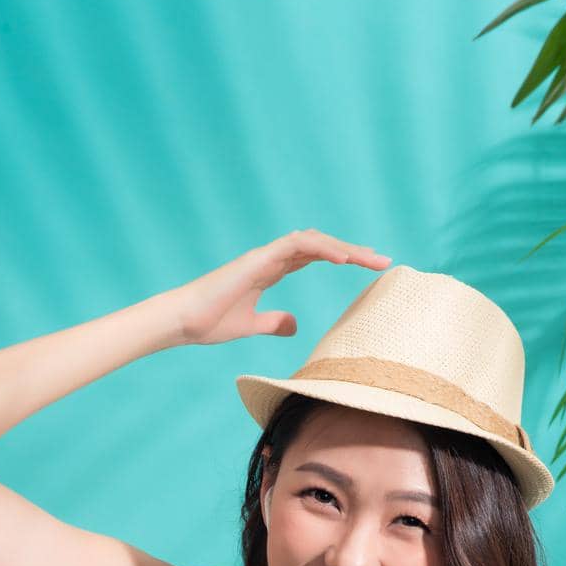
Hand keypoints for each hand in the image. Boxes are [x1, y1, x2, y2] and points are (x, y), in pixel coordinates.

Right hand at [170, 229, 390, 346]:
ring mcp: (264, 256)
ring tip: (369, 258)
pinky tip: (343, 257)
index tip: (368, 267)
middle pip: (319, 244)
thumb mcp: (251, 325)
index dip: (341, 257)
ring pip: (312, 240)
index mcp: (270, 270)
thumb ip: (273, 322)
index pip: (313, 256)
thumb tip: (295, 325)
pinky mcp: (257, 260)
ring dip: (342, 246)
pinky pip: (295, 245)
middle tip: (383, 260)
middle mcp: (270, 258)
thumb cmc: (208, 322)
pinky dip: (321, 248)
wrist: (182, 321)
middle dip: (352, 250)